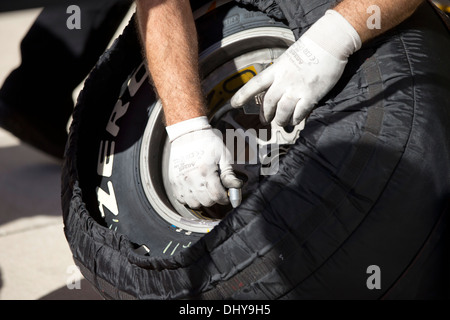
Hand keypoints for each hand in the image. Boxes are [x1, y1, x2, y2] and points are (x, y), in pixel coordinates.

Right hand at [166, 116, 241, 208]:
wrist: (188, 134)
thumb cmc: (208, 143)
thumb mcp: (223, 156)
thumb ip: (229, 174)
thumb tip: (237, 187)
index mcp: (206, 170)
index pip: (217, 196)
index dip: (225, 198)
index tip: (227, 195)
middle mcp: (191, 178)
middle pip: (206, 202)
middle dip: (215, 198)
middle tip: (216, 189)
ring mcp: (180, 181)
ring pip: (194, 204)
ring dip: (202, 200)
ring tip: (205, 189)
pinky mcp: (174, 182)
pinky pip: (182, 199)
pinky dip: (190, 198)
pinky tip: (195, 189)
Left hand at [231, 10, 360, 125]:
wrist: (330, 42)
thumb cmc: (310, 49)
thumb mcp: (289, 58)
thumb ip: (281, 74)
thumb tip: (278, 90)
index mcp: (277, 69)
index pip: (255, 84)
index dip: (243, 95)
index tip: (234, 104)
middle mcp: (284, 80)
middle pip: (268, 103)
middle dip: (265, 115)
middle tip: (266, 121)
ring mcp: (297, 88)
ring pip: (282, 111)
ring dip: (281, 120)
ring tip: (282, 123)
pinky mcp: (311, 95)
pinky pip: (300, 113)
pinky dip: (296, 119)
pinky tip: (296, 120)